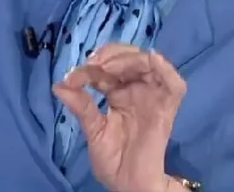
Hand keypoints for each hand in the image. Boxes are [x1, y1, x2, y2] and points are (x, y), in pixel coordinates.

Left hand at [51, 43, 186, 191]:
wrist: (128, 185)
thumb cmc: (112, 160)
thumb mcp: (92, 129)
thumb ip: (81, 106)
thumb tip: (58, 85)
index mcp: (117, 92)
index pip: (106, 66)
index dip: (89, 66)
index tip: (72, 77)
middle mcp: (136, 90)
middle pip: (129, 56)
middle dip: (109, 54)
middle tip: (92, 65)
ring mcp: (152, 97)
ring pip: (149, 62)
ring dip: (128, 58)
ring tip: (108, 66)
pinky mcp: (167, 109)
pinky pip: (175, 84)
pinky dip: (166, 68)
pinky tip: (152, 59)